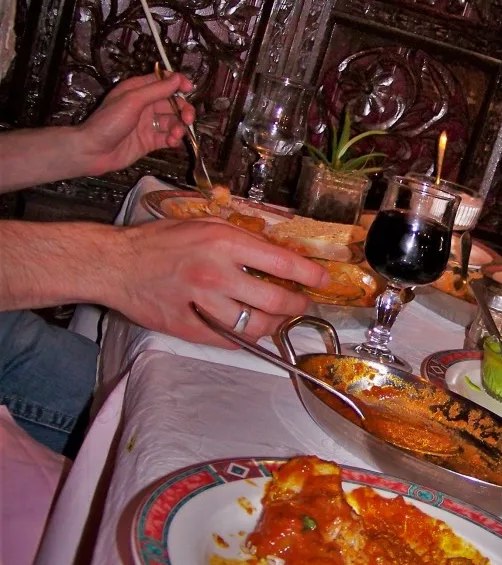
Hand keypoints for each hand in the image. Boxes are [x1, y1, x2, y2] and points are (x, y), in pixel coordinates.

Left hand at [77, 71, 195, 176]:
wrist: (93, 151)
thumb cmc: (108, 122)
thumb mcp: (132, 100)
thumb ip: (157, 90)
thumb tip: (178, 78)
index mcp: (138, 90)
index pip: (163, 81)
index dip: (178, 83)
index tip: (189, 89)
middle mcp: (145, 105)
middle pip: (173, 103)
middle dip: (183, 110)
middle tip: (188, 119)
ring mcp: (148, 124)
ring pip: (173, 121)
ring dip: (179, 127)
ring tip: (175, 135)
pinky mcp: (150, 141)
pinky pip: (168, 137)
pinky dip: (174, 139)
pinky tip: (172, 142)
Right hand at [104, 219, 330, 344]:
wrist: (117, 264)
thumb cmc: (161, 242)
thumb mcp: (205, 225)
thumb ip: (241, 239)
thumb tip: (278, 253)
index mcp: (223, 243)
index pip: (280, 261)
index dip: (308, 274)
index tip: (322, 280)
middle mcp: (215, 273)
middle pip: (274, 300)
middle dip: (296, 304)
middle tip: (301, 303)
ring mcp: (201, 303)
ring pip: (255, 325)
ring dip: (273, 324)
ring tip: (276, 316)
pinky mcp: (188, 327)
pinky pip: (229, 339)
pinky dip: (244, 335)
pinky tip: (245, 326)